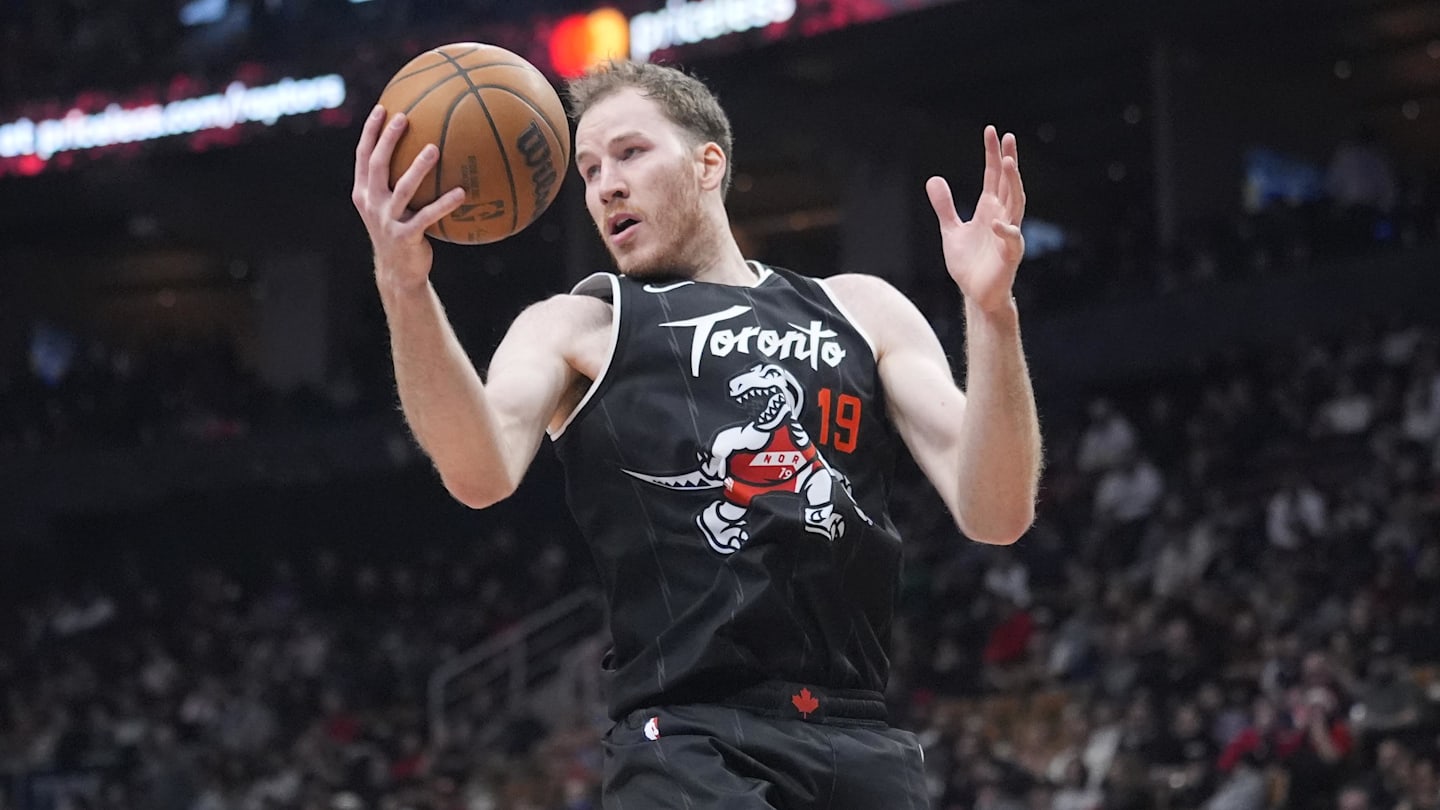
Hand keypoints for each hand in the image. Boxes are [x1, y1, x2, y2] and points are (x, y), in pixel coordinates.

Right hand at [351, 105, 465, 292]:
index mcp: (364, 193)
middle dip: (388, 139)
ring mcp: (386, 220)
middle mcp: (371, 203)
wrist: (398, 271)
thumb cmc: (400, 231)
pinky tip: (462, 192)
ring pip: (402, 188)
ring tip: (434, 149)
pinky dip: (445, 204)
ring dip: (418, 168)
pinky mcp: (405, 236)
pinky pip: (428, 216)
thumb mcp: (390, 206)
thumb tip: (425, 148)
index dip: (370, 132)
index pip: (363, 156)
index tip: (382, 108)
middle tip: (404, 117)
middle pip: (377, 165)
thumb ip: (396, 182)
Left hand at [927, 126, 1025, 313]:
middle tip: (1007, 137)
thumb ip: (945, 206)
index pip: (993, 176)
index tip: (992, 132)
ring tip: (1009, 163)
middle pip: (1008, 183)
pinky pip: (1011, 240)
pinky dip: (1005, 230)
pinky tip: (996, 221)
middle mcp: (1002, 217)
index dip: (993, 154)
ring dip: (1013, 184)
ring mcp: (1008, 235)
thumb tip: (934, 179)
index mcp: (989, 209)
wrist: (977, 295)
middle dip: (1008, 160)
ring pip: (1016, 203)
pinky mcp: (1010, 255)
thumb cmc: (969, 264)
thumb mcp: (950, 230)